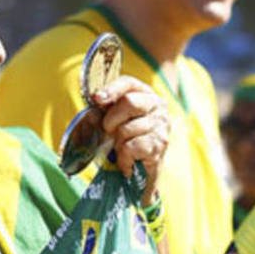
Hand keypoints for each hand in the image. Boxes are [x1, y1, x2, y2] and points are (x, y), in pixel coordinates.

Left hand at [92, 76, 168, 203]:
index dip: (112, 88)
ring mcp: (161, 125)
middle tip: (109, 132)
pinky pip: (131, 148)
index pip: (128, 83)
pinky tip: (128, 161)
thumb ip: (103, 111)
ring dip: (117, 143)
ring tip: (122, 149)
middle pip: (129, 102)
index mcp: (144, 93)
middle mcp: (157, 105)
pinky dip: (124, 158)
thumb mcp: (112, 121)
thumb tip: (93, 108)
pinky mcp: (160, 145)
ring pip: (127, 129)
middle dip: (111, 119)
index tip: (97, 98)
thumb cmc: (126, 139)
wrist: (142, 170)